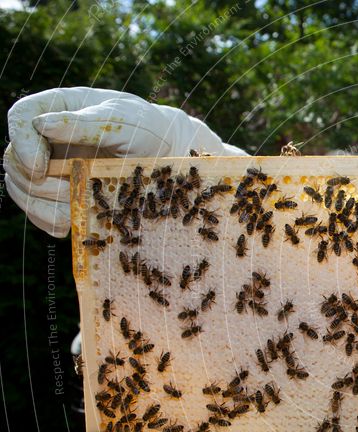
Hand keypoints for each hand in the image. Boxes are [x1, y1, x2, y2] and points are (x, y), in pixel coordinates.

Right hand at [3, 87, 247, 237]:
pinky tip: (71, 224)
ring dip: (42, 206)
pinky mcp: (61, 195)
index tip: (41, 166)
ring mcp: (53, 168)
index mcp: (59, 108)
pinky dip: (51, 221)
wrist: (169, 159)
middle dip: (36, 182)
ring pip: (22, 189)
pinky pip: (40, 212)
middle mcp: (49, 138)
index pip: (21, 117)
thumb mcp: (126, 122)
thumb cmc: (149, 131)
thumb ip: (88, 123)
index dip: (22, 142)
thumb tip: (42, 125)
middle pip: (14, 160)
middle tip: (69, 192)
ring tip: (73, 211)